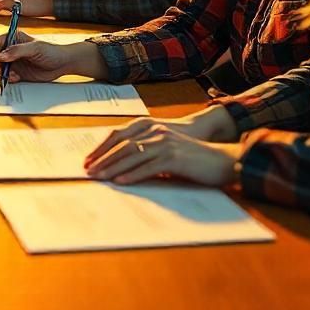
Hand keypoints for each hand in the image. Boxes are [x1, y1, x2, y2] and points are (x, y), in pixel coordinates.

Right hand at [0, 34, 105, 83]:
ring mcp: (10, 62)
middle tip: (6, 73)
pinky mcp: (14, 73)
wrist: (62, 64)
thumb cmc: (52, 51)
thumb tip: (1, 56)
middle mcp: (8, 50)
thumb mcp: (35, 48)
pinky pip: (0, 78)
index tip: (0, 61)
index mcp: (11, 39)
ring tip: (13, 77)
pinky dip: (3, 81)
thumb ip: (17, 50)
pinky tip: (13, 80)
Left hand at [84, 121, 241, 185]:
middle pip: (122, 145)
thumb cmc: (193, 158)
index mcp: (152, 127)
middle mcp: (156, 132)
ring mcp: (165, 144)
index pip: (119, 135)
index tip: (89, 160)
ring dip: (112, 167)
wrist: (222, 159)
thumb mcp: (166, 150)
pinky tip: (120, 181)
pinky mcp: (174, 158)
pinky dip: (132, 174)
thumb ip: (147, 153)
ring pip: (132, 155)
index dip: (102, 147)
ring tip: (99, 177)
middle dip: (103, 159)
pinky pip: (148, 167)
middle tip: (88, 171)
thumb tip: (122, 166)